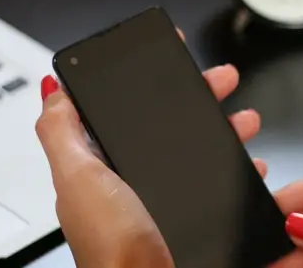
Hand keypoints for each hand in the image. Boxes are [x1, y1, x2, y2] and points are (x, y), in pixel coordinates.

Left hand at [34, 32, 266, 267]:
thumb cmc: (111, 249)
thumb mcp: (79, 179)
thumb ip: (61, 133)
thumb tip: (51, 86)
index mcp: (100, 166)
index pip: (123, 110)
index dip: (145, 81)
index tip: (171, 54)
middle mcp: (132, 182)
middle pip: (169, 124)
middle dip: (199, 96)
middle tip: (222, 79)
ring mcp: (163, 200)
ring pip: (200, 150)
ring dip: (226, 128)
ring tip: (245, 120)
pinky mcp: (192, 219)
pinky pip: (220, 184)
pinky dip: (238, 169)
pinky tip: (251, 164)